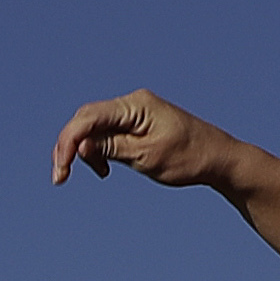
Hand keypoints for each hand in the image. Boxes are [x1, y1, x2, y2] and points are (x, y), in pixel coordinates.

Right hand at [50, 90, 241, 189]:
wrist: (219, 159)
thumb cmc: (188, 158)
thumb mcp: (147, 157)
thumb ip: (111, 148)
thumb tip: (79, 145)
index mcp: (135, 105)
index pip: (89, 118)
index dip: (68, 142)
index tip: (61, 171)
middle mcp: (132, 103)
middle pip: (86, 120)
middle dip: (70, 147)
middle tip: (61, 177)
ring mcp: (134, 113)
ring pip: (94, 127)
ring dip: (85, 151)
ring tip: (99, 174)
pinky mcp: (137, 124)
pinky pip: (108, 133)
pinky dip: (100, 150)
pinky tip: (104, 169)